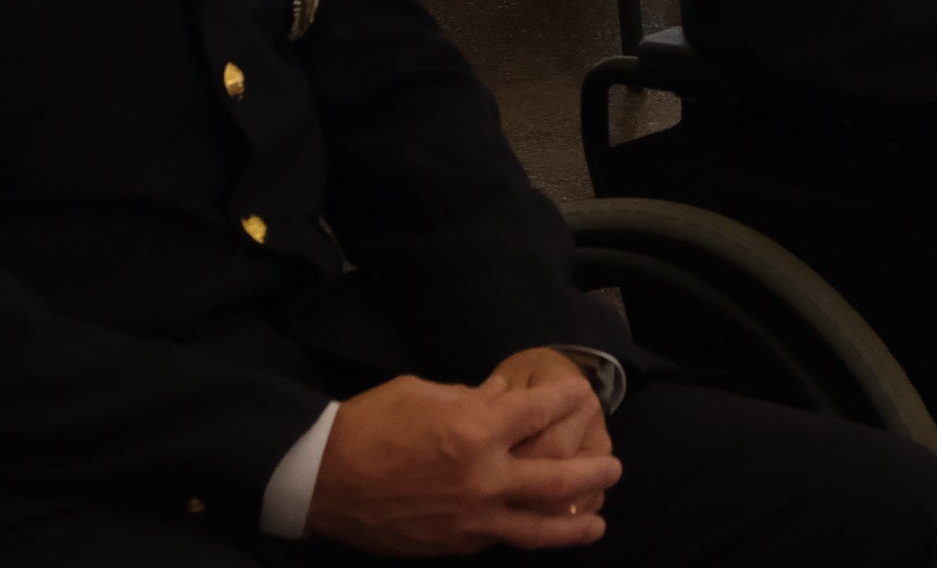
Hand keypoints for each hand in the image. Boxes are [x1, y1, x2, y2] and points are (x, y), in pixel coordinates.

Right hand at [306, 369, 620, 554]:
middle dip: (592, 470)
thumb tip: (504, 395)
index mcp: (475, 429)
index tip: (581, 393)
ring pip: (536, 527)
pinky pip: (498, 538)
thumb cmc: (371, 424)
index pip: (539, 411)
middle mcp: (482, 477)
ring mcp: (470, 517)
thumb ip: (472, 398)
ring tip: (598, 521)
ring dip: (573, 524)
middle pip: (557, 477)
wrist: (322, 478)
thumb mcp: (424, 393)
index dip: (566, 399)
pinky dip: (524, 534)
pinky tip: (540, 532)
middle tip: (613, 465)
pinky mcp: (452, 543)